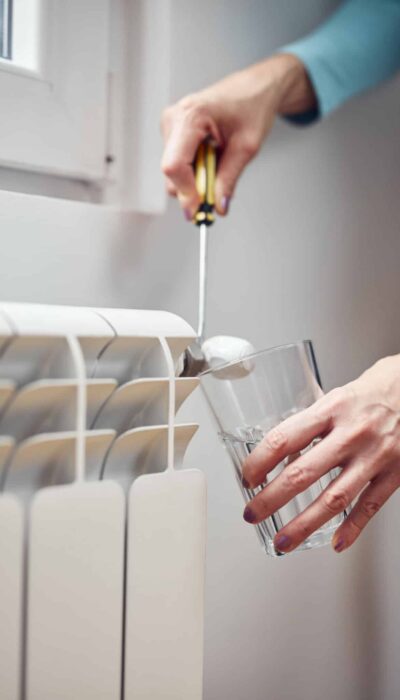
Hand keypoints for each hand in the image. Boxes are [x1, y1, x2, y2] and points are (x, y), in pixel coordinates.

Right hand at [161, 53, 314, 219]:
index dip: (186, 192)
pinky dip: (194, 171)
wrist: (255, 88)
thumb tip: (218, 206)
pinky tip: (211, 159)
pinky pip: (178, 164)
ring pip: (173, 171)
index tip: (200, 210)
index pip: (174, 166)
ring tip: (219, 165)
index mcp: (191, 116)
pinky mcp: (173, 133)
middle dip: (192, 189)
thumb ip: (229, 179)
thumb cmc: (252, 106)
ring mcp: (171, 126)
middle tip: (217, 193)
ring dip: (195, 180)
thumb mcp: (247, 147)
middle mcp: (174, 119)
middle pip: (171, 172)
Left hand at [241, 355, 399, 553]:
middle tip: (252, 513)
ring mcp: (374, 456)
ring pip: (333, 498)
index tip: (247, 477)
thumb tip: (282, 447)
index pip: (284, 438)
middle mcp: (351, 433)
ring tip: (283, 541)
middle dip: (270, 499)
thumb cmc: (375, 391)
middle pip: (302, 473)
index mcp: (331, 409)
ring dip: (303, 524)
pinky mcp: (395, 473)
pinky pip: (369, 506)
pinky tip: (335, 542)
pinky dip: (351, 529)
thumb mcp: (338, 396)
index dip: (259, 461)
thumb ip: (312, 422)